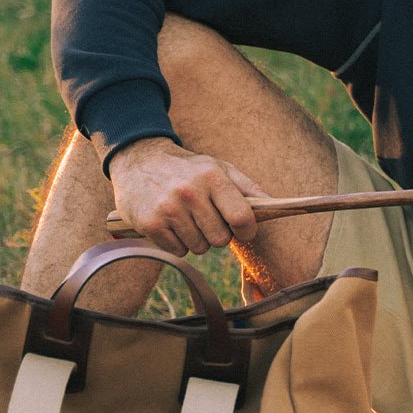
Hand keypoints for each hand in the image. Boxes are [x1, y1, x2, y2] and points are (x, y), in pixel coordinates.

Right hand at [106, 137, 264, 255]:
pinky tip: (171, 224)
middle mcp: (190, 193)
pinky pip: (177, 251)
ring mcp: (168, 209)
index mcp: (212, 177)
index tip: (243, 230)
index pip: (242, 217)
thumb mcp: (218, 168)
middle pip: (220, 239)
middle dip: (218, 234)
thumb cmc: (187, 169)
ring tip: (187, 219)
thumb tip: (274, 204)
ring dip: (197, 239)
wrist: (139, 161)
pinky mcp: (150, 223)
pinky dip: (177, 243)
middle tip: (207, 220)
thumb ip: (247, 187)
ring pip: (199, 248)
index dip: (247, 230)